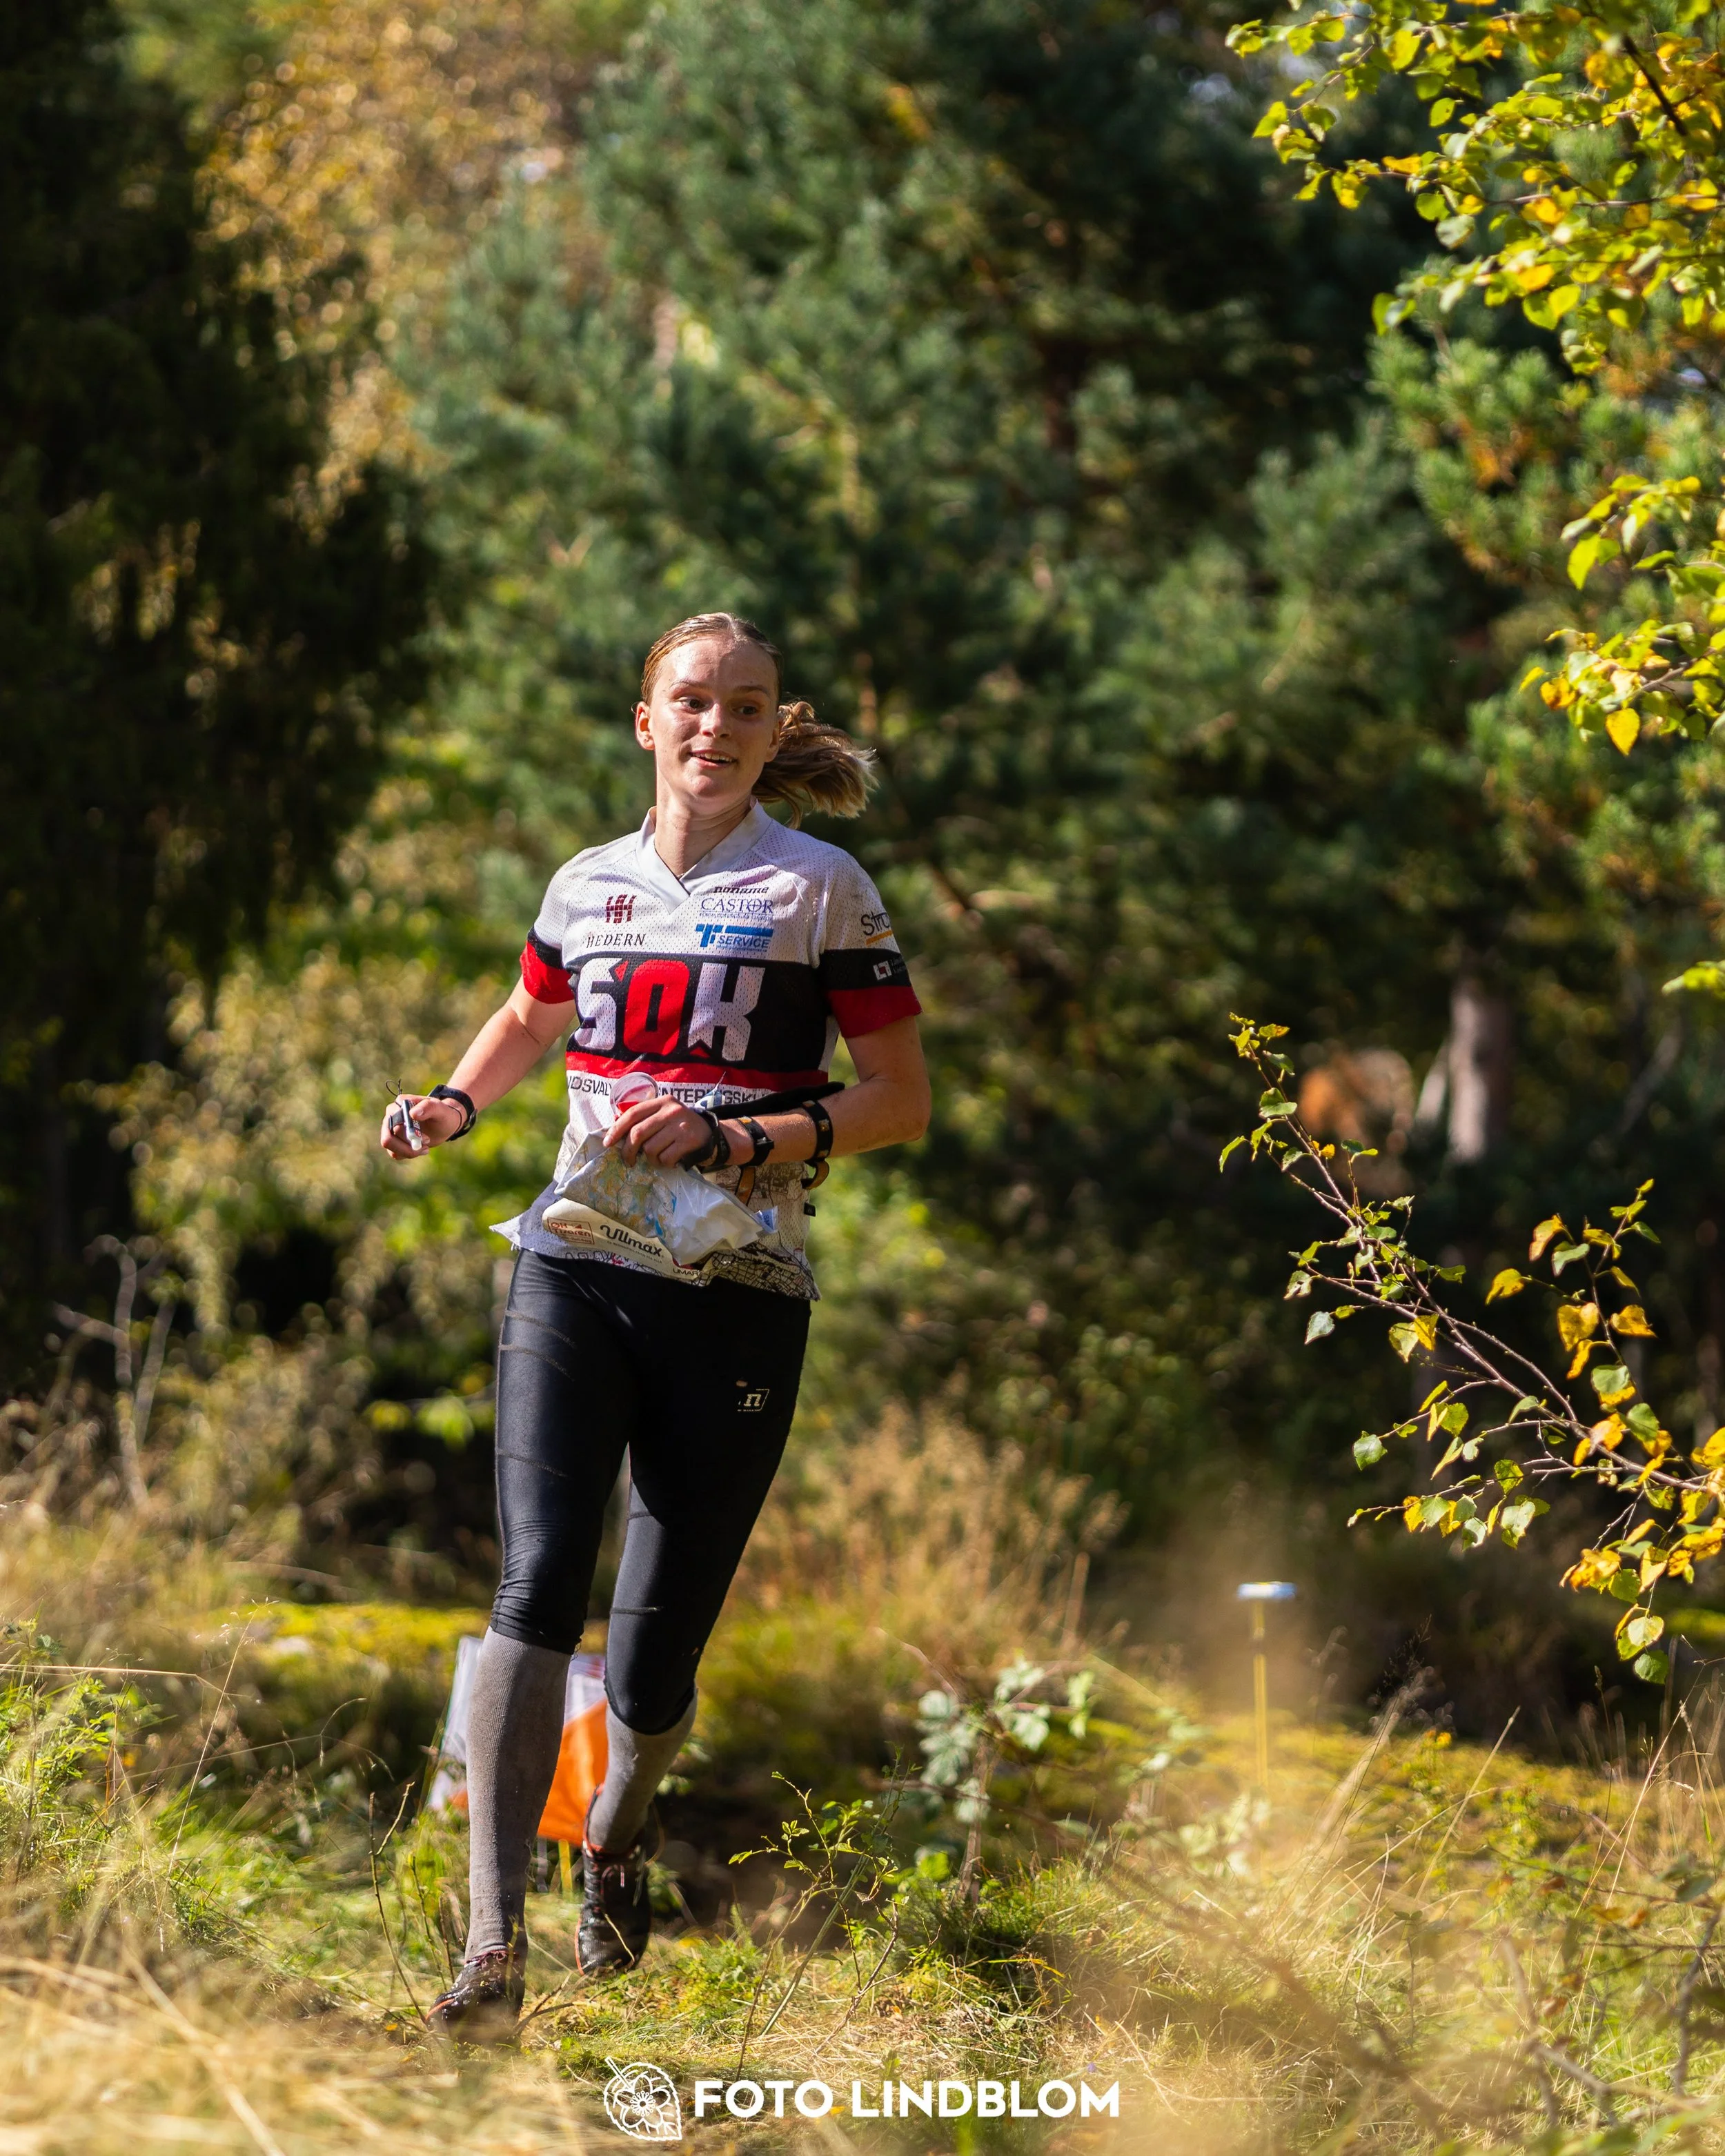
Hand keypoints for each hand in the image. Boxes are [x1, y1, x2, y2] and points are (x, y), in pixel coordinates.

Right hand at [378, 1094, 467, 1160]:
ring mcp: (390, 1129)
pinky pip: (395, 1153)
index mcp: (400, 1104)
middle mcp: (391, 1116)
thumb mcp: (440, 1110)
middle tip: (427, 1142)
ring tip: (426, 1148)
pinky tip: (422, 1149)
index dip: (407, 1134)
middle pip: (388, 1138)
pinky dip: (408, 1154)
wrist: (444, 1125)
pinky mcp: (393, 1141)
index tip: (426, 1138)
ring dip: (409, 1151)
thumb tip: (412, 1113)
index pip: (393, 1122)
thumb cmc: (442, 1114)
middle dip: (409, 1145)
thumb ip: (428, 1108)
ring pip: (390, 1147)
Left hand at [605, 1091, 719, 1166]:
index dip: (617, 1129)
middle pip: (638, 1133)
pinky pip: (665, 1158)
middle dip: (629, 1151)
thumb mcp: (664, 1116)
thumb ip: (644, 1119)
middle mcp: (671, 1111)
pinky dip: (664, 1163)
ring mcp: (681, 1125)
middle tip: (628, 1160)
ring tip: (658, 1158)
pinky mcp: (688, 1141)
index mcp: (662, 1101)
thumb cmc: (681, 1128)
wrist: (712, 1136)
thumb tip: (615, 1126)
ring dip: (651, 1159)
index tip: (608, 1143)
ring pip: (650, 1148)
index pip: (633, 1113)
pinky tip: (671, 1160)